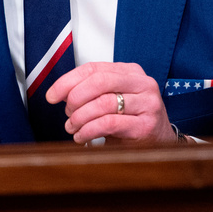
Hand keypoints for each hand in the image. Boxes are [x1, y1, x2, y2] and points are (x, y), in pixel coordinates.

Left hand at [46, 61, 176, 144]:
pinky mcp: (146, 126)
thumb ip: (91, 90)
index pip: (93, 68)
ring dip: (80, 117)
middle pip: (99, 81)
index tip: (52, 95)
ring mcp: (147, 104)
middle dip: (75, 97)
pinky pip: (109, 124)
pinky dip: (89, 131)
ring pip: (103, 103)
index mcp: (131, 71)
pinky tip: (82, 136)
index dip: (68, 81)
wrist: (160, 143)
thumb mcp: (113, 97)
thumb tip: (58, 92)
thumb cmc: (131, 119)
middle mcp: (142, 84)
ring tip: (72, 127)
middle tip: (67, 112)